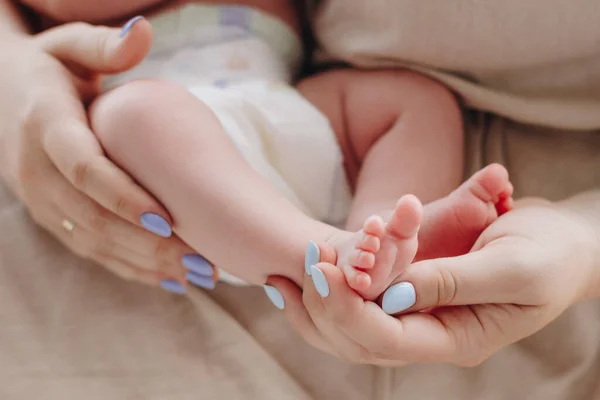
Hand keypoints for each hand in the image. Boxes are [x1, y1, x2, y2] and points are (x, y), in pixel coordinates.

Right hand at [0, 18, 215, 291]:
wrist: (2, 96)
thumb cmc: (51, 68)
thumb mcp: (68, 44)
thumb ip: (103, 44)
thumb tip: (143, 30)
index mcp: (45, 124)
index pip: (82, 169)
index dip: (121, 197)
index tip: (167, 218)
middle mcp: (36, 170)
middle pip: (92, 218)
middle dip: (147, 244)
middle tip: (201, 261)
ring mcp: (40, 200)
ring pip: (91, 243)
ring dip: (144, 264)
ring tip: (196, 275)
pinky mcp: (51, 216)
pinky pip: (88, 249)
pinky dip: (127, 267)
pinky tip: (167, 278)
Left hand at [264, 195, 599, 364]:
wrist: (564, 245)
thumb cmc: (549, 254)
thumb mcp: (512, 265)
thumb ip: (454, 281)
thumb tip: (392, 295)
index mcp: (458, 337)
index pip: (389, 339)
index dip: (350, 309)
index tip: (322, 272)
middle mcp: (431, 334)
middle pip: (361, 338)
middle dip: (325, 305)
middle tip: (299, 264)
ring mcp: (419, 316)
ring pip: (353, 328)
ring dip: (316, 303)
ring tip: (280, 276)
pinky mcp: (412, 294)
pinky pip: (361, 303)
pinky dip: (330, 292)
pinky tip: (301, 276)